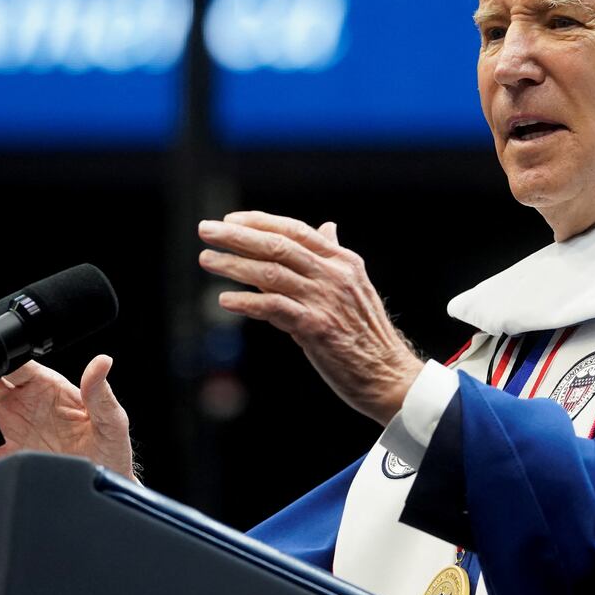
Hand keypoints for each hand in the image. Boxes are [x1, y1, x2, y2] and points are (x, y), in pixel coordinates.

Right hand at [0, 355, 139, 482]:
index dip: (0, 363)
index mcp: (50, 388)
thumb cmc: (110, 449)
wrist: (103, 486)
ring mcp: (13, 428)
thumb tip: (102, 362)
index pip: (18, 366)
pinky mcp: (5, 453)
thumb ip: (100, 393)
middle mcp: (27, 404)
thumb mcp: (111, 421)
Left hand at [197, 211, 423, 425]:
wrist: (388, 374)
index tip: (231, 220)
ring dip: (234, 265)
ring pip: (270, 273)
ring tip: (207, 260)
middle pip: (277, 246)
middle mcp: (334, 275)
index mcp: (343, 261)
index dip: (260, 222)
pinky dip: (247, 303)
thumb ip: (333, 256)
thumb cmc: (366, 333)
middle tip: (206, 230)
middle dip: (237, 236)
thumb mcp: (355, 285)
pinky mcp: (316, 327)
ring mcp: (325, 300)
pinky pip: (273, 308)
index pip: (295, 230)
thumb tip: (327, 227)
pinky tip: (225, 301)